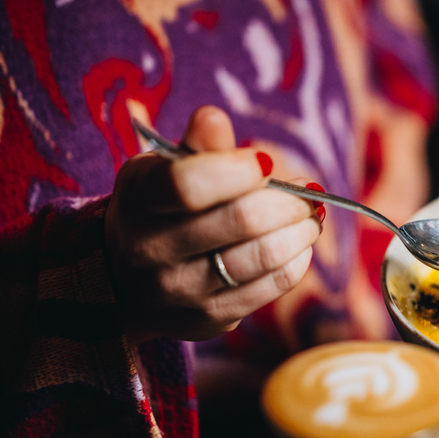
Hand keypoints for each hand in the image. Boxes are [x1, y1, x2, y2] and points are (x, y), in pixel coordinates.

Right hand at [105, 106, 322, 343]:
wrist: (126, 279)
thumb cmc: (160, 208)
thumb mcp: (165, 168)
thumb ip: (197, 146)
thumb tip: (213, 118)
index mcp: (138, 199)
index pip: (189, 184)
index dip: (238, 169)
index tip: (265, 162)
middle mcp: (149, 251)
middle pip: (240, 220)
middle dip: (289, 200)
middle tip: (309, 190)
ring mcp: (178, 291)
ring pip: (262, 256)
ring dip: (301, 230)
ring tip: (312, 215)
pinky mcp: (206, 319)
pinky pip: (270, 287)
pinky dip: (297, 260)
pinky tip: (300, 244)